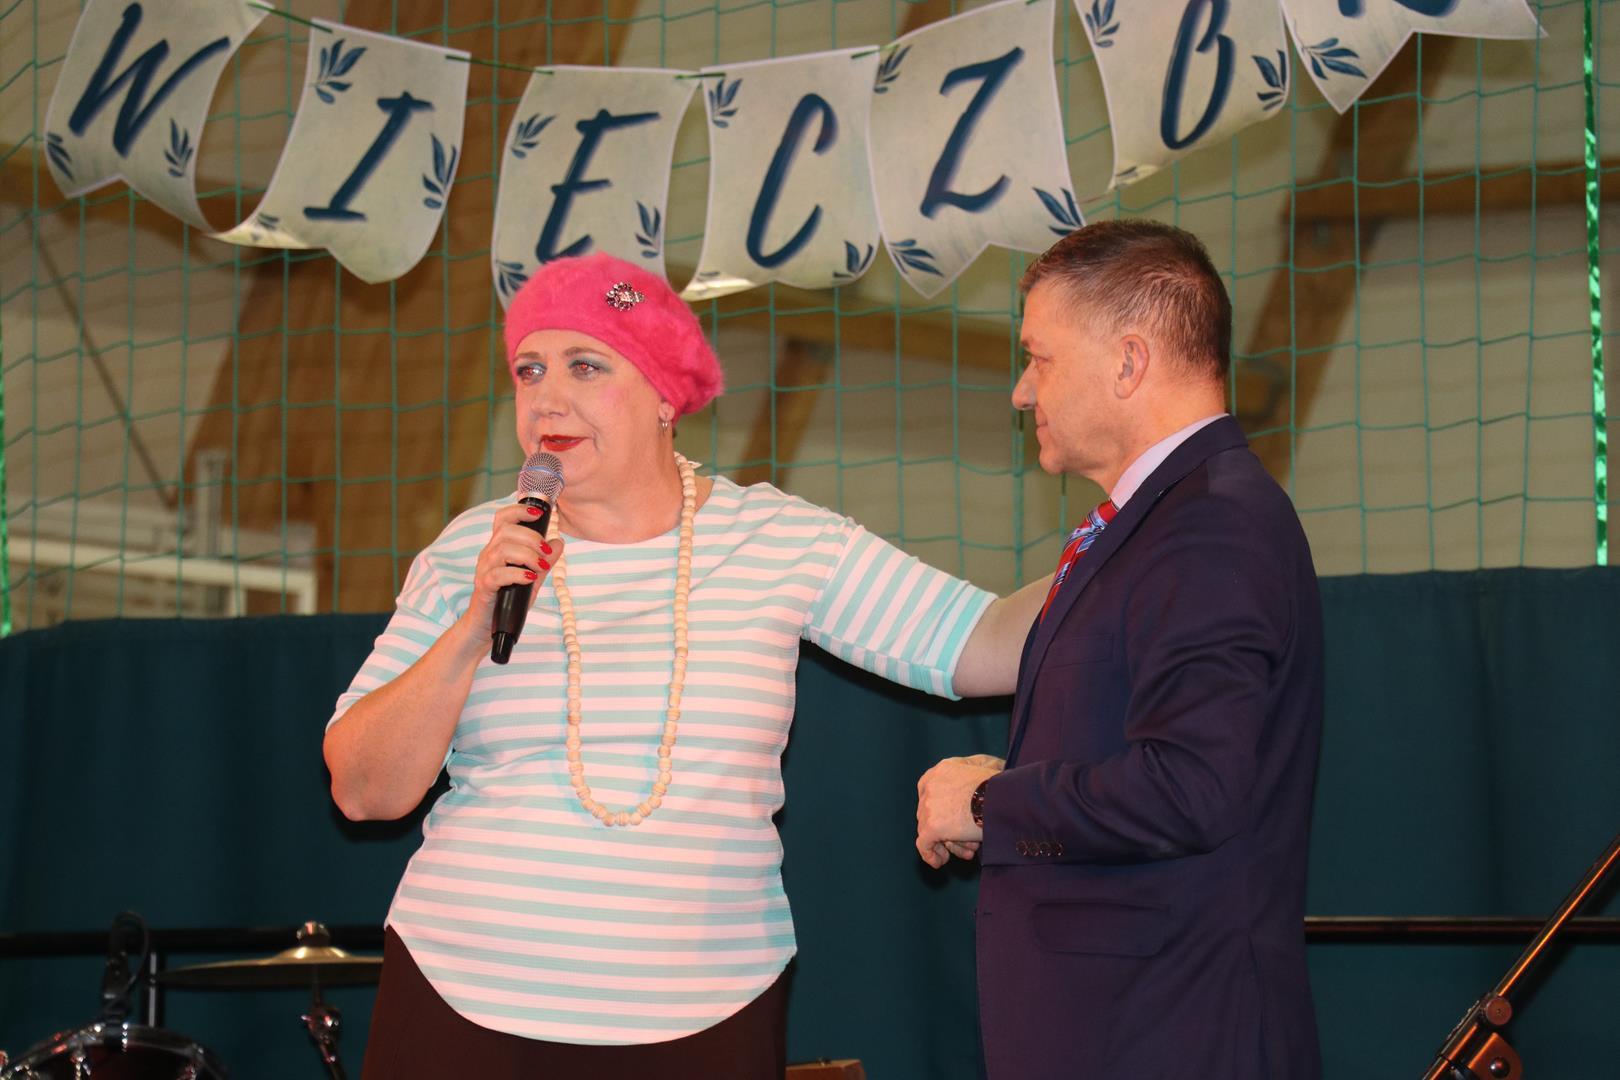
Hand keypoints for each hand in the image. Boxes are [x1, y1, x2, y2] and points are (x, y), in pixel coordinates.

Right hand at [461, 504, 562, 638]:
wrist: (489, 627)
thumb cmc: (509, 599)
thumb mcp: (533, 578)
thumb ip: (545, 561)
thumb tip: (558, 541)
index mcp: (499, 547)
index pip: (503, 518)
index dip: (519, 510)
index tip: (539, 513)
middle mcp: (489, 554)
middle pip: (506, 531)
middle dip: (531, 537)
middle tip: (546, 552)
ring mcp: (484, 570)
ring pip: (502, 549)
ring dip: (526, 555)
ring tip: (540, 566)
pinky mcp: (484, 587)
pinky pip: (497, 574)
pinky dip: (516, 574)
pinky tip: (529, 578)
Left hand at [916, 755, 1003, 868]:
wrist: (1003, 798)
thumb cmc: (1000, 784)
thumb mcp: (985, 765)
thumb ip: (973, 767)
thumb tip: (986, 769)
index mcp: (941, 770)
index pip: (931, 792)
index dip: (941, 810)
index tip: (954, 821)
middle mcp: (930, 786)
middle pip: (931, 813)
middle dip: (948, 829)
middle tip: (967, 841)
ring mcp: (929, 806)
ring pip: (929, 831)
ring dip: (949, 843)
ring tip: (967, 852)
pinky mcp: (932, 827)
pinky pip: (924, 845)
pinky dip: (930, 855)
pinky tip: (939, 862)